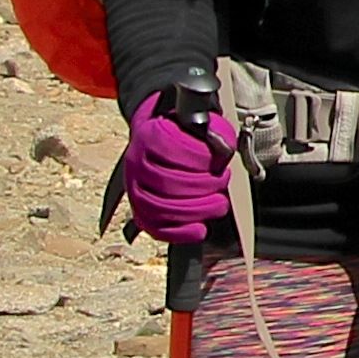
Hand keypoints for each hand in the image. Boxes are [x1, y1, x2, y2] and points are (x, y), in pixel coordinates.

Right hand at [118, 89, 235, 244]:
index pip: (173, 150)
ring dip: (196, 211)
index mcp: (151, 135)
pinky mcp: (138, 209)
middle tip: (222, 183)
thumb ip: (215, 133)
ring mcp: (134, 187)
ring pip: (158, 207)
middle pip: (167, 182)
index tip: (220, 163)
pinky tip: (199, 230)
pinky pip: (154, 227)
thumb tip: (224, 148)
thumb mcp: (203, 124)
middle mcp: (136, 161)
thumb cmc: (186, 134)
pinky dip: (179, 233)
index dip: (202, 160)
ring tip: (218, 204)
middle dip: (204, 187)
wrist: (160, 137)